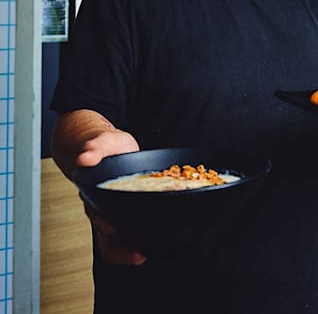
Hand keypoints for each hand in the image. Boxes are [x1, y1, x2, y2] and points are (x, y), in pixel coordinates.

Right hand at [75, 128, 144, 264]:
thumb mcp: (102, 143)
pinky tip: (151, 241)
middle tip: (137, 256)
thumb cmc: (104, 147)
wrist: (106, 148)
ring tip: (143, 255)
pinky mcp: (127, 209)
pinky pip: (130, 228)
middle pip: (105, 233)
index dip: (103, 222)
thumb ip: (94, 148)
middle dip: (119, 247)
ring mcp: (114, 210)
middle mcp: (102, 205)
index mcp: (93, 191)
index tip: (113, 228)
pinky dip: (138, 237)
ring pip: (116, 238)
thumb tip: (84, 157)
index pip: (96, 212)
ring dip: (127, 249)